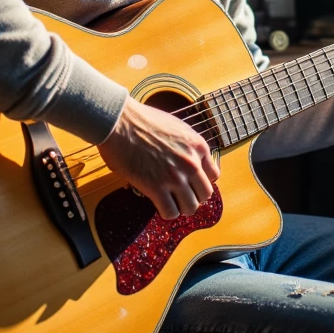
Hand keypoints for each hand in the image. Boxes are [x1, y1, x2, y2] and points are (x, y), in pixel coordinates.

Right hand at [98, 96, 219, 219]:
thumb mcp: (176, 128)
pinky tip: (160, 204)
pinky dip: (166, 212)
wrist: (120, 122)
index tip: (192, 183)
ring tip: (171, 202)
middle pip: (205, 194)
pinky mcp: (156, 188)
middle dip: (194, 196)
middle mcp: (191, 163)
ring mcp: (175, 177)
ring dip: (181, 207)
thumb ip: (186, 146)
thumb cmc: (142, 120)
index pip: (213, 175)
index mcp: (198, 146)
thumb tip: (185, 159)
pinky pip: (171, 212)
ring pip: (191, 207)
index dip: (201, 181)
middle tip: (181, 195)